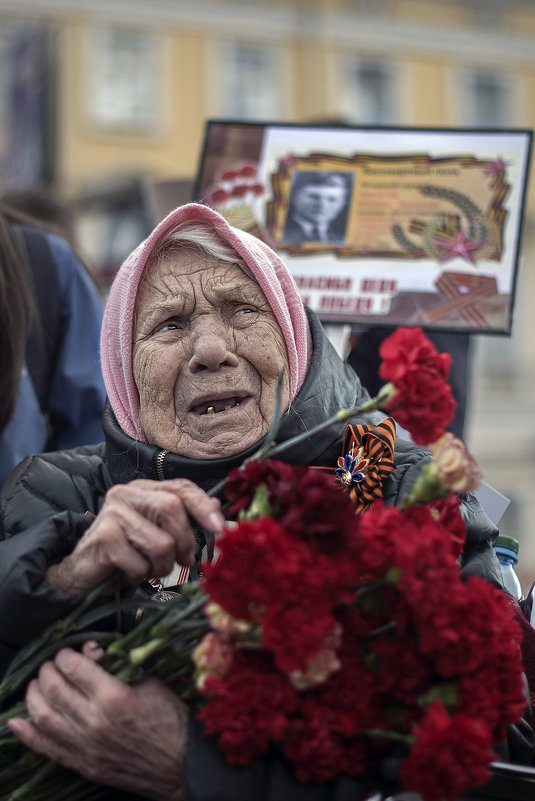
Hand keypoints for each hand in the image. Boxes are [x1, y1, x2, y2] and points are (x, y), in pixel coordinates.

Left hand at [7, 647, 187, 800]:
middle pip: (55, 689)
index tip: (67, 652)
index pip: (74, 667)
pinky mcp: (83, 764)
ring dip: (34, 696)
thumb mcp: (149, 682)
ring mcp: (85, 746)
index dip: (65, 655)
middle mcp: (94, 721)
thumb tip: (93, 653)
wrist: (181, 763)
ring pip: (44, 717)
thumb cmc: (170, 720)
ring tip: (36, 685)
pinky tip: (16, 722)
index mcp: (113, 696)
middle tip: (51, 664)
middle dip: (47, 670)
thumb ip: (119, 666)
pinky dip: (27, 735)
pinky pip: (47, 748)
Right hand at [46, 478, 223, 594]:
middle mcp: (126, 494)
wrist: (81, 572)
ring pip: (161, 543)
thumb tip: (218, 512)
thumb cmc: (126, 552)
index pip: (181, 488)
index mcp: (144, 489)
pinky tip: (127, 572)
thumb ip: (183, 520)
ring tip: (148, 568)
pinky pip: (140, 564)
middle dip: (184, 542)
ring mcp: (112, 514)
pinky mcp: (103, 538)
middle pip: (172, 509)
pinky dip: (139, 575)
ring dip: (161, 566)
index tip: (221, 527)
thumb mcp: (157, 532)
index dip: (203, 506)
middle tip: (182, 561)